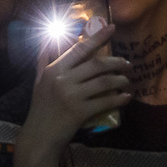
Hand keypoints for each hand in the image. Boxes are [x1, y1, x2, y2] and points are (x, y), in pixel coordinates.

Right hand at [16, 22, 134, 163]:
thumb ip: (43, 60)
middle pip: (97, 64)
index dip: (97, 37)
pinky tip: (126, 97)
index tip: (112, 28)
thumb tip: (46, 40)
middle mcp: (62, 80)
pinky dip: (119, 98)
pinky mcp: (80, 112)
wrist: (39, 138)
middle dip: (117, 62)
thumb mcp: (38, 82)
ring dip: (120, 80)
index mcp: (53, 70)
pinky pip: (105, 101)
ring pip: (104, 82)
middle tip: (128, 63)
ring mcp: (72, 96)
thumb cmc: (40, 109)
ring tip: (127, 80)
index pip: (79, 49)